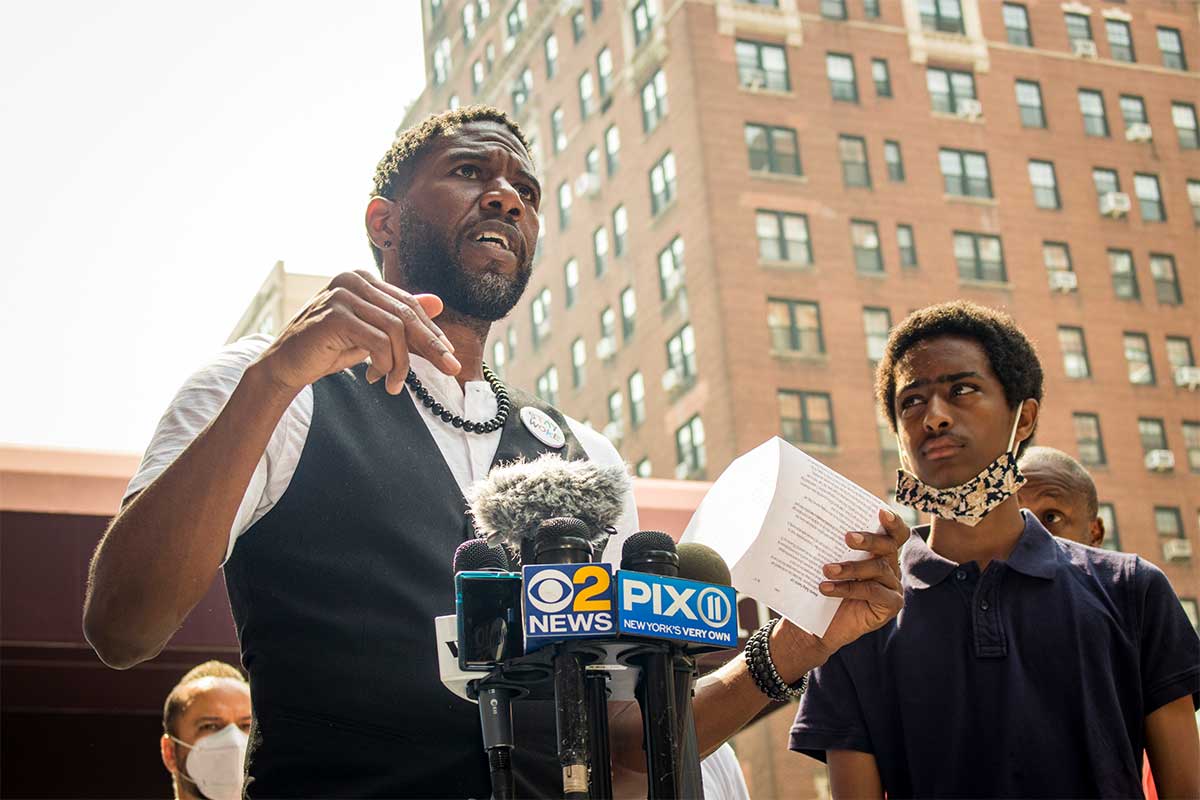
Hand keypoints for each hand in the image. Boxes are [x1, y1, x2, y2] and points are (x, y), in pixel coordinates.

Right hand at [254, 270, 459, 394]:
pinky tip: (377, 377)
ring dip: (401, 362)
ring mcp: (342, 294)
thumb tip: (438, 302)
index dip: (431, 331)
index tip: (449, 354)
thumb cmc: (328, 348)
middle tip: (450, 369)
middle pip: (406, 314)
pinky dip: (385, 363)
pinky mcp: (334, 315)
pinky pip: (377, 340)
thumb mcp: (370, 332)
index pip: (408, 304)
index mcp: (362, 278)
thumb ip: (400, 317)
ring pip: (395, 329)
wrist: (286, 365)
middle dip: (431, 345)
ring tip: (394, 383)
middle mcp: (352, 279)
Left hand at [817, 508, 908, 652]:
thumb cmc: (821, 586)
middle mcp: (889, 566)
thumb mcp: (824, 561)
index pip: (893, 532)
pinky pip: (874, 592)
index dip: (892, 521)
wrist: (816, 624)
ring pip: (878, 568)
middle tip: (847, 537)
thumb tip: (813, 518)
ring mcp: (892, 586)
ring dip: (851, 567)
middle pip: (888, 546)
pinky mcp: (891, 605)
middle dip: (869, 540)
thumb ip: (829, 544)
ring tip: (826, 569)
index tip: (881, 511)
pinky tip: (827, 589)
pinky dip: (850, 588)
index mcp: (878, 551)